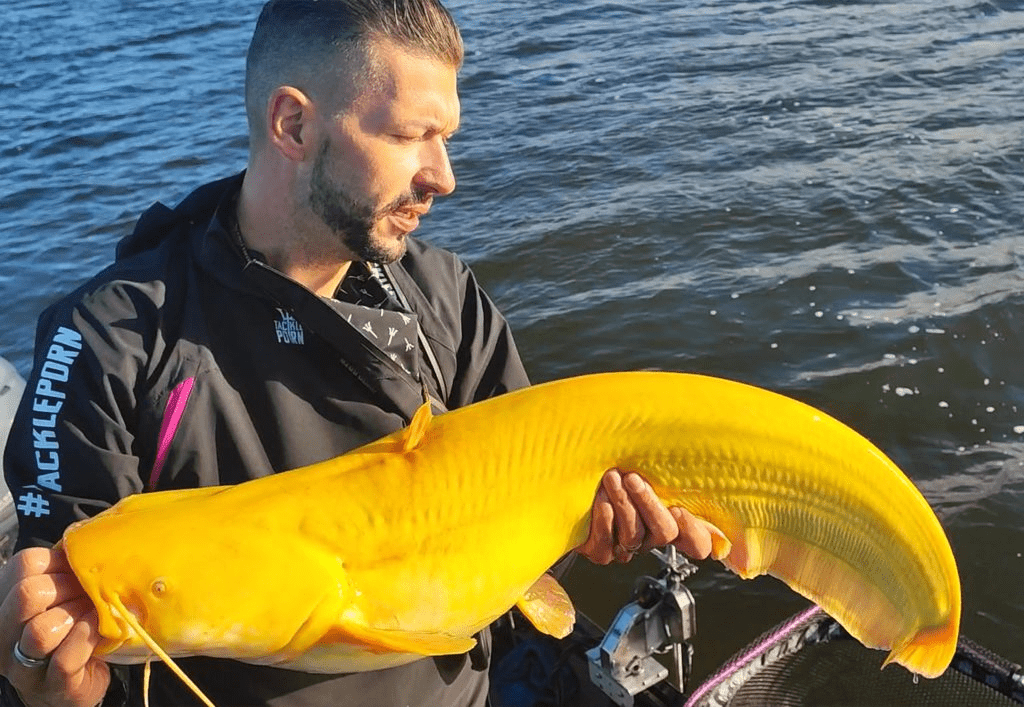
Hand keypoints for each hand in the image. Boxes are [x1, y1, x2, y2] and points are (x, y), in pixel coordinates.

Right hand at [0, 548, 108, 706]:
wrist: (74, 678)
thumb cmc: (71, 625)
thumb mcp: (64, 592)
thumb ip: (69, 569)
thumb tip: (97, 543)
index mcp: (6, 599)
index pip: (25, 564)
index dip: (62, 561)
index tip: (80, 571)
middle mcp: (4, 633)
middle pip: (28, 595)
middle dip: (68, 588)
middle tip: (88, 593)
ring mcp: (21, 664)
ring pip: (40, 630)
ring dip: (77, 616)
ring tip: (94, 613)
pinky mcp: (49, 685)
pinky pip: (64, 658)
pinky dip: (87, 638)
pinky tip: (101, 630)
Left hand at [577, 469, 713, 564]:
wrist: (575, 482)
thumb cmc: (619, 470)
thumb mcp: (646, 467)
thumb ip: (666, 471)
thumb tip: (697, 451)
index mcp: (672, 519)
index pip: (698, 541)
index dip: (693, 531)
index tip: (678, 509)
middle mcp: (651, 538)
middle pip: (665, 532)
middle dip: (649, 504)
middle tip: (633, 478)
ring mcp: (627, 547)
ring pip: (633, 537)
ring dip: (623, 504)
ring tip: (612, 478)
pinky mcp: (601, 552)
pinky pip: (605, 545)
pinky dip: (603, 519)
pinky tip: (600, 498)